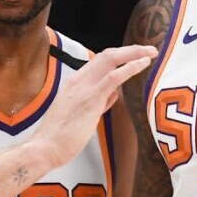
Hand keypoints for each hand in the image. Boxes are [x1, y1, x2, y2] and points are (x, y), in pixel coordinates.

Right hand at [30, 44, 155, 168]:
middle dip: (130, 50)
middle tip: (148, 50)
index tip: (135, 56)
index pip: (99, 61)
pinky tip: (143, 63)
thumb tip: (113, 94)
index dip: (119, 56)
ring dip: (134, 53)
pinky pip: (114, 76)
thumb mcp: (79, 114)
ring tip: (151, 53)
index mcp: (74, 82)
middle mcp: (79, 80)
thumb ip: (97, 101)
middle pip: (107, 55)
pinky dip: (131, 66)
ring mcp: (85, 87)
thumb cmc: (60, 137)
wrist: (45, 147)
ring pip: (111, 59)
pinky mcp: (92, 98)